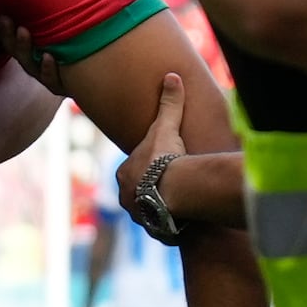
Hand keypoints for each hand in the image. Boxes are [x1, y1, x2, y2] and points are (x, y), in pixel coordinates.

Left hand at [112, 73, 190, 231]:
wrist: (176, 190)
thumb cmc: (166, 157)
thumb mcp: (167, 126)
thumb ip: (169, 103)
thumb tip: (172, 76)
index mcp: (123, 174)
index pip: (134, 169)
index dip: (149, 167)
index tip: (163, 165)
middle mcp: (126, 198)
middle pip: (139, 192)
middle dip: (152, 190)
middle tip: (171, 185)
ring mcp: (139, 216)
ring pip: (149, 211)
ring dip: (161, 208)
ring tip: (178, 203)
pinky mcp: (154, 230)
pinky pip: (162, 226)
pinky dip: (171, 223)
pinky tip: (183, 218)